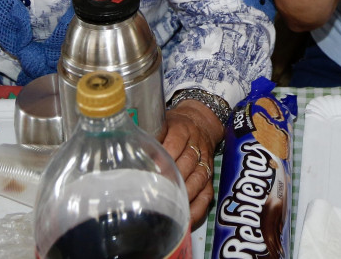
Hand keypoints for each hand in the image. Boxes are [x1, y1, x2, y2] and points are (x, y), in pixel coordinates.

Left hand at [163, 101, 222, 225]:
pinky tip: (186, 218)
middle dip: (174, 177)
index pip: (176, 141)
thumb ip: (151, 135)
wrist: (201, 122)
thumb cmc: (176, 126)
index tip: (154, 169)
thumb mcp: (164, 123)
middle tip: (157, 192)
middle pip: (188, 162)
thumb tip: (130, 148)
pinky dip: (197, 208)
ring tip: (170, 206)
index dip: (166, 155)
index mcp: (183, 128)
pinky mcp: (210, 176)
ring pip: (198, 179)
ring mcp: (205, 162)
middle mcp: (197, 145)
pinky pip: (207, 194)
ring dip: (185, 193)